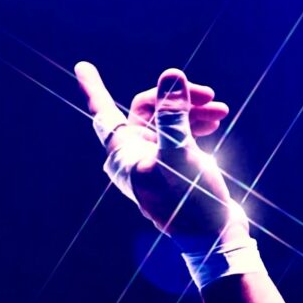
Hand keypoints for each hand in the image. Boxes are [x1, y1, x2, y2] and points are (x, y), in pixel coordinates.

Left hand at [75, 62, 241, 245]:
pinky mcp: (173, 167)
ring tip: (221, 111)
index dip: (94, 87)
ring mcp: (153, 162)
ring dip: (191, 110)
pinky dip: (193, 124)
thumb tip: (171, 75)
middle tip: (208, 94)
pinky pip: (178, 134)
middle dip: (176, 97)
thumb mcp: (181, 153)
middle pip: (147, 110)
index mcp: (124, 155)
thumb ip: (173, 114)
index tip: (81, 66)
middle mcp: (134, 158)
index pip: (103, 113)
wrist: (214, 237)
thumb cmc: (192, 201)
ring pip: (167, 121)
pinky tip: (213, 124)